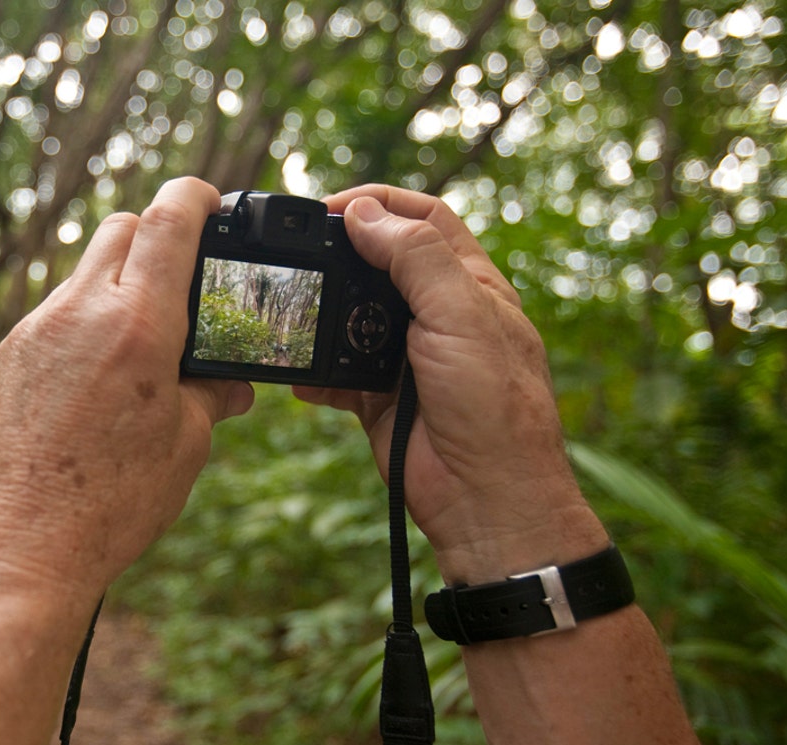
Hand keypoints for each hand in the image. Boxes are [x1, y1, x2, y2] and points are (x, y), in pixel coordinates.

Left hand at [0, 177, 253, 601]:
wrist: (20, 546)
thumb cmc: (110, 504)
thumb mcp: (186, 446)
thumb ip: (212, 396)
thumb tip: (230, 382)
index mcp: (137, 326)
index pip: (167, 222)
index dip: (194, 197)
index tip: (209, 199)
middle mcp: (79, 313)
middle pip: (120, 230)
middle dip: (155, 235)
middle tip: (182, 272)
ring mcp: (35, 331)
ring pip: (82, 272)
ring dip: (116, 282)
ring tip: (142, 337)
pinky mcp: (8, 357)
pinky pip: (54, 314)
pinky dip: (84, 321)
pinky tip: (99, 374)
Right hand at [295, 185, 606, 583]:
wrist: (486, 499)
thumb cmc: (495, 406)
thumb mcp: (461, 315)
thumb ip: (414, 258)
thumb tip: (364, 212)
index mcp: (469, 285)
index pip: (424, 220)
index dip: (380, 203)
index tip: (332, 207)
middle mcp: (438, 316)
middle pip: (380, 264)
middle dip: (340, 253)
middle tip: (299, 253)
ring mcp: (405, 359)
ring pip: (351, 318)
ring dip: (322, 312)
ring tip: (292, 309)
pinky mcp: (379, 400)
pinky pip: (335, 376)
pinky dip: (312, 373)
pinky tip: (297, 376)